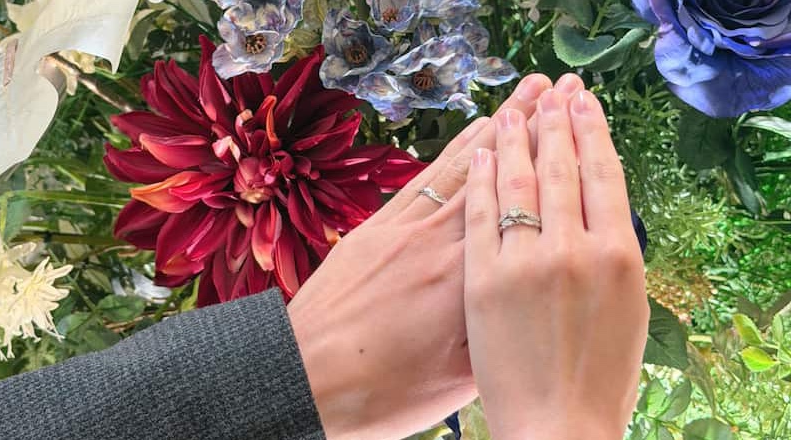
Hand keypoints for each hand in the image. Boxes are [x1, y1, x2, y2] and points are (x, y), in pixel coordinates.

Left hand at [287, 74, 580, 439]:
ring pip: (461, 168)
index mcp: (468, 284)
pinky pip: (423, 179)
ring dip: (496, 127)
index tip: (578, 132)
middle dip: (531, 127)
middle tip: (560, 91)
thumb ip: (498, 331)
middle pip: (495, 176)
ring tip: (526, 94)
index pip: (520, 213)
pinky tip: (472, 133)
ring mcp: (403, 229)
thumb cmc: (382, 391)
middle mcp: (439, 244)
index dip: (550, 167)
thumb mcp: (457, 380)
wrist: (304, 377)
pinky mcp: (375, 228)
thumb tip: (530, 299)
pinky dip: (451, 152)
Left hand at [463, 87, 647, 439]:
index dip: (592, 134)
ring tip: (521, 104)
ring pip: (518, 179)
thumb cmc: (588, 390)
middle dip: (556, 121)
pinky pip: (475, 209)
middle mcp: (570, 251)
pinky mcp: (477, 277)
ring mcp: (520, 260)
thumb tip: (591, 228)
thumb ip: (605, 267)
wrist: (549, 431)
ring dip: (519, 134)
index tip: (585, 104)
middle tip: (554, 90)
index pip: (603, 176)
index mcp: (617, 260)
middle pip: (560, 168)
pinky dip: (481, 172)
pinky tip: (484, 148)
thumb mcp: (625, 318)